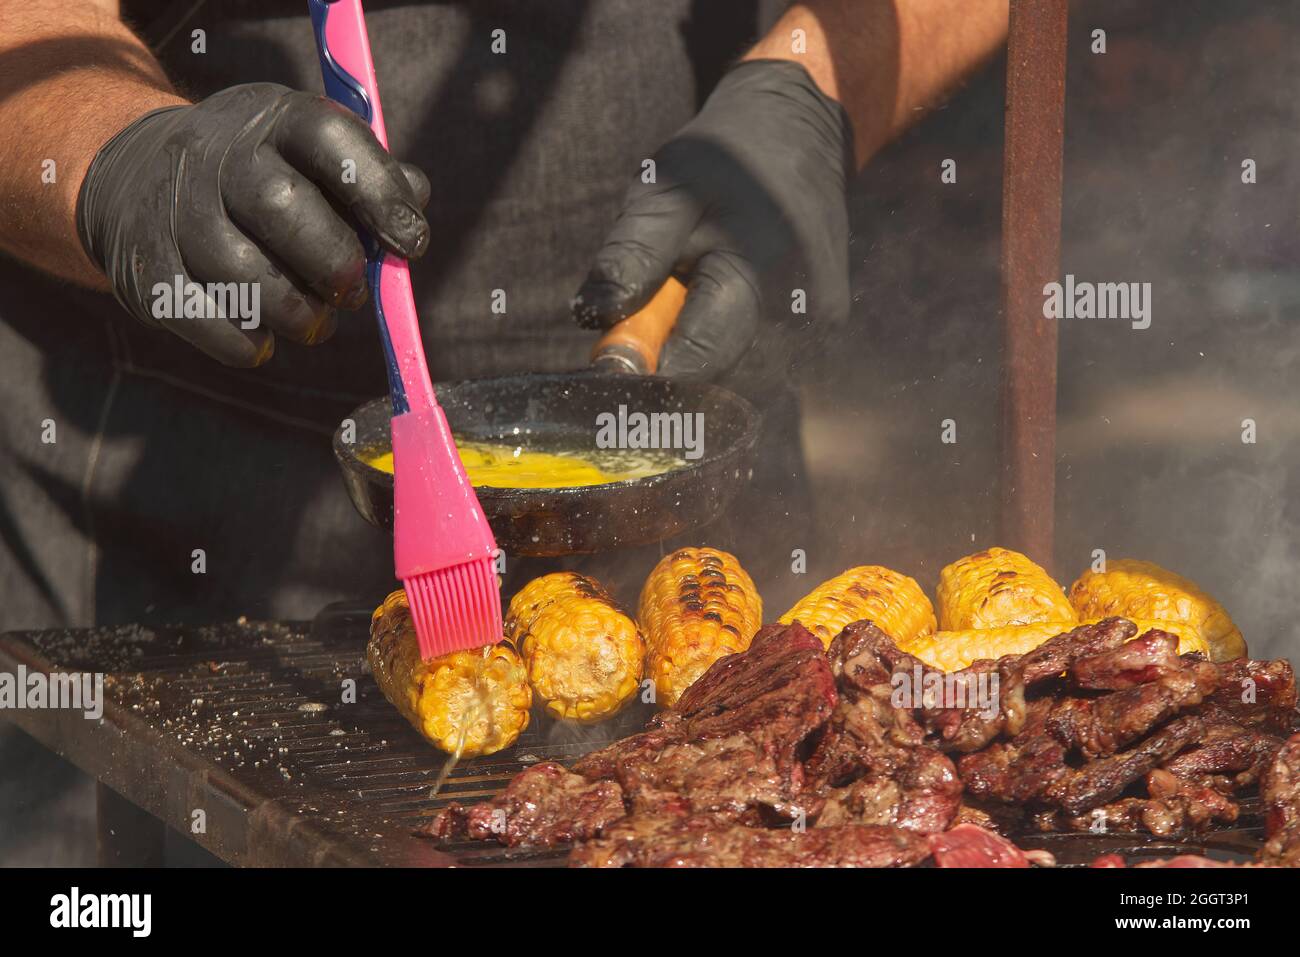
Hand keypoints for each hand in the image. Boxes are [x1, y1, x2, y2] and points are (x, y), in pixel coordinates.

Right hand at [76, 83, 429, 366]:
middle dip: (333, 263)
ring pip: (240, 270)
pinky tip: (264, 340)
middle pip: (281, 206)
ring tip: (314, 324)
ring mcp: (171, 206)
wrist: (137, 176)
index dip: (379, 192)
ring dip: (295, 313)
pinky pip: (199, 315)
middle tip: (352, 293)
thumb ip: (371, 179)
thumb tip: (415, 207)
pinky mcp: (142, 263)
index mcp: (272, 118)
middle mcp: (214, 152)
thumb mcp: (310, 155)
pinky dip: (243, 342)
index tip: (413, 242)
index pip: (329, 137)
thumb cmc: (260, 176)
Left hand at [573, 60, 852, 379]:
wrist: (800, 128)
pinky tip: (724, 294)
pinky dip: (730, 336)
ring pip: (741, 369)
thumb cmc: (725, 157)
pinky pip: (764, 354)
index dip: (647, 373)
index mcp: (759, 277)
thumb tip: (594, 320)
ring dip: (704, 346)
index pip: (695, 366)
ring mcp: (822, 322)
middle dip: (676, 357)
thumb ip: (632, 256)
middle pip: (719, 377)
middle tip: (661, 302)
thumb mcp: (665, 190)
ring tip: (697, 289)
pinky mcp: (826, 322)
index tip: (613, 361)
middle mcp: (803, 314)